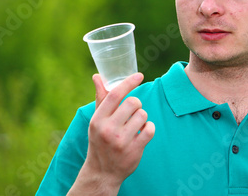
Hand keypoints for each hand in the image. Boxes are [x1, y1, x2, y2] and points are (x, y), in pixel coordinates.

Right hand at [68, 73, 154, 195]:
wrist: (102, 172)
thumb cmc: (100, 140)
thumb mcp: (97, 121)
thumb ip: (101, 99)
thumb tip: (97, 76)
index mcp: (97, 119)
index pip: (115, 95)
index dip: (129, 82)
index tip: (140, 75)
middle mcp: (108, 129)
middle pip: (133, 102)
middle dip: (137, 104)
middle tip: (133, 112)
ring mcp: (121, 141)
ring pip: (143, 115)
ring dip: (143, 118)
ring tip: (136, 125)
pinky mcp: (134, 150)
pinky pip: (150, 129)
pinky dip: (150, 128)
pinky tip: (143, 132)